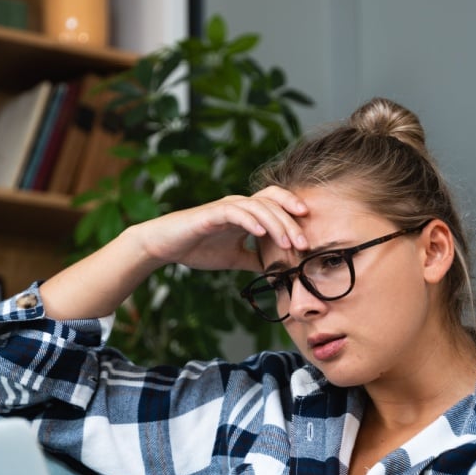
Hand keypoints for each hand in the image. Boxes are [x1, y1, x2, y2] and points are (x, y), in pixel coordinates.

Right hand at [127, 186, 310, 272]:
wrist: (165, 246)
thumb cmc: (197, 248)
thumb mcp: (234, 258)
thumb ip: (255, 260)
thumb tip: (277, 271)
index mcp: (246, 213)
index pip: (277, 204)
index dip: (295, 213)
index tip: (310, 235)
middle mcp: (239, 205)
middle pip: (273, 203)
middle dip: (292, 223)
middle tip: (305, 244)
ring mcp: (226, 208)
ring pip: (259, 207)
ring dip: (276, 224)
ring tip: (288, 243)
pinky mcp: (211, 214)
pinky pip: (236, 213)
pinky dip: (251, 221)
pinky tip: (261, 234)